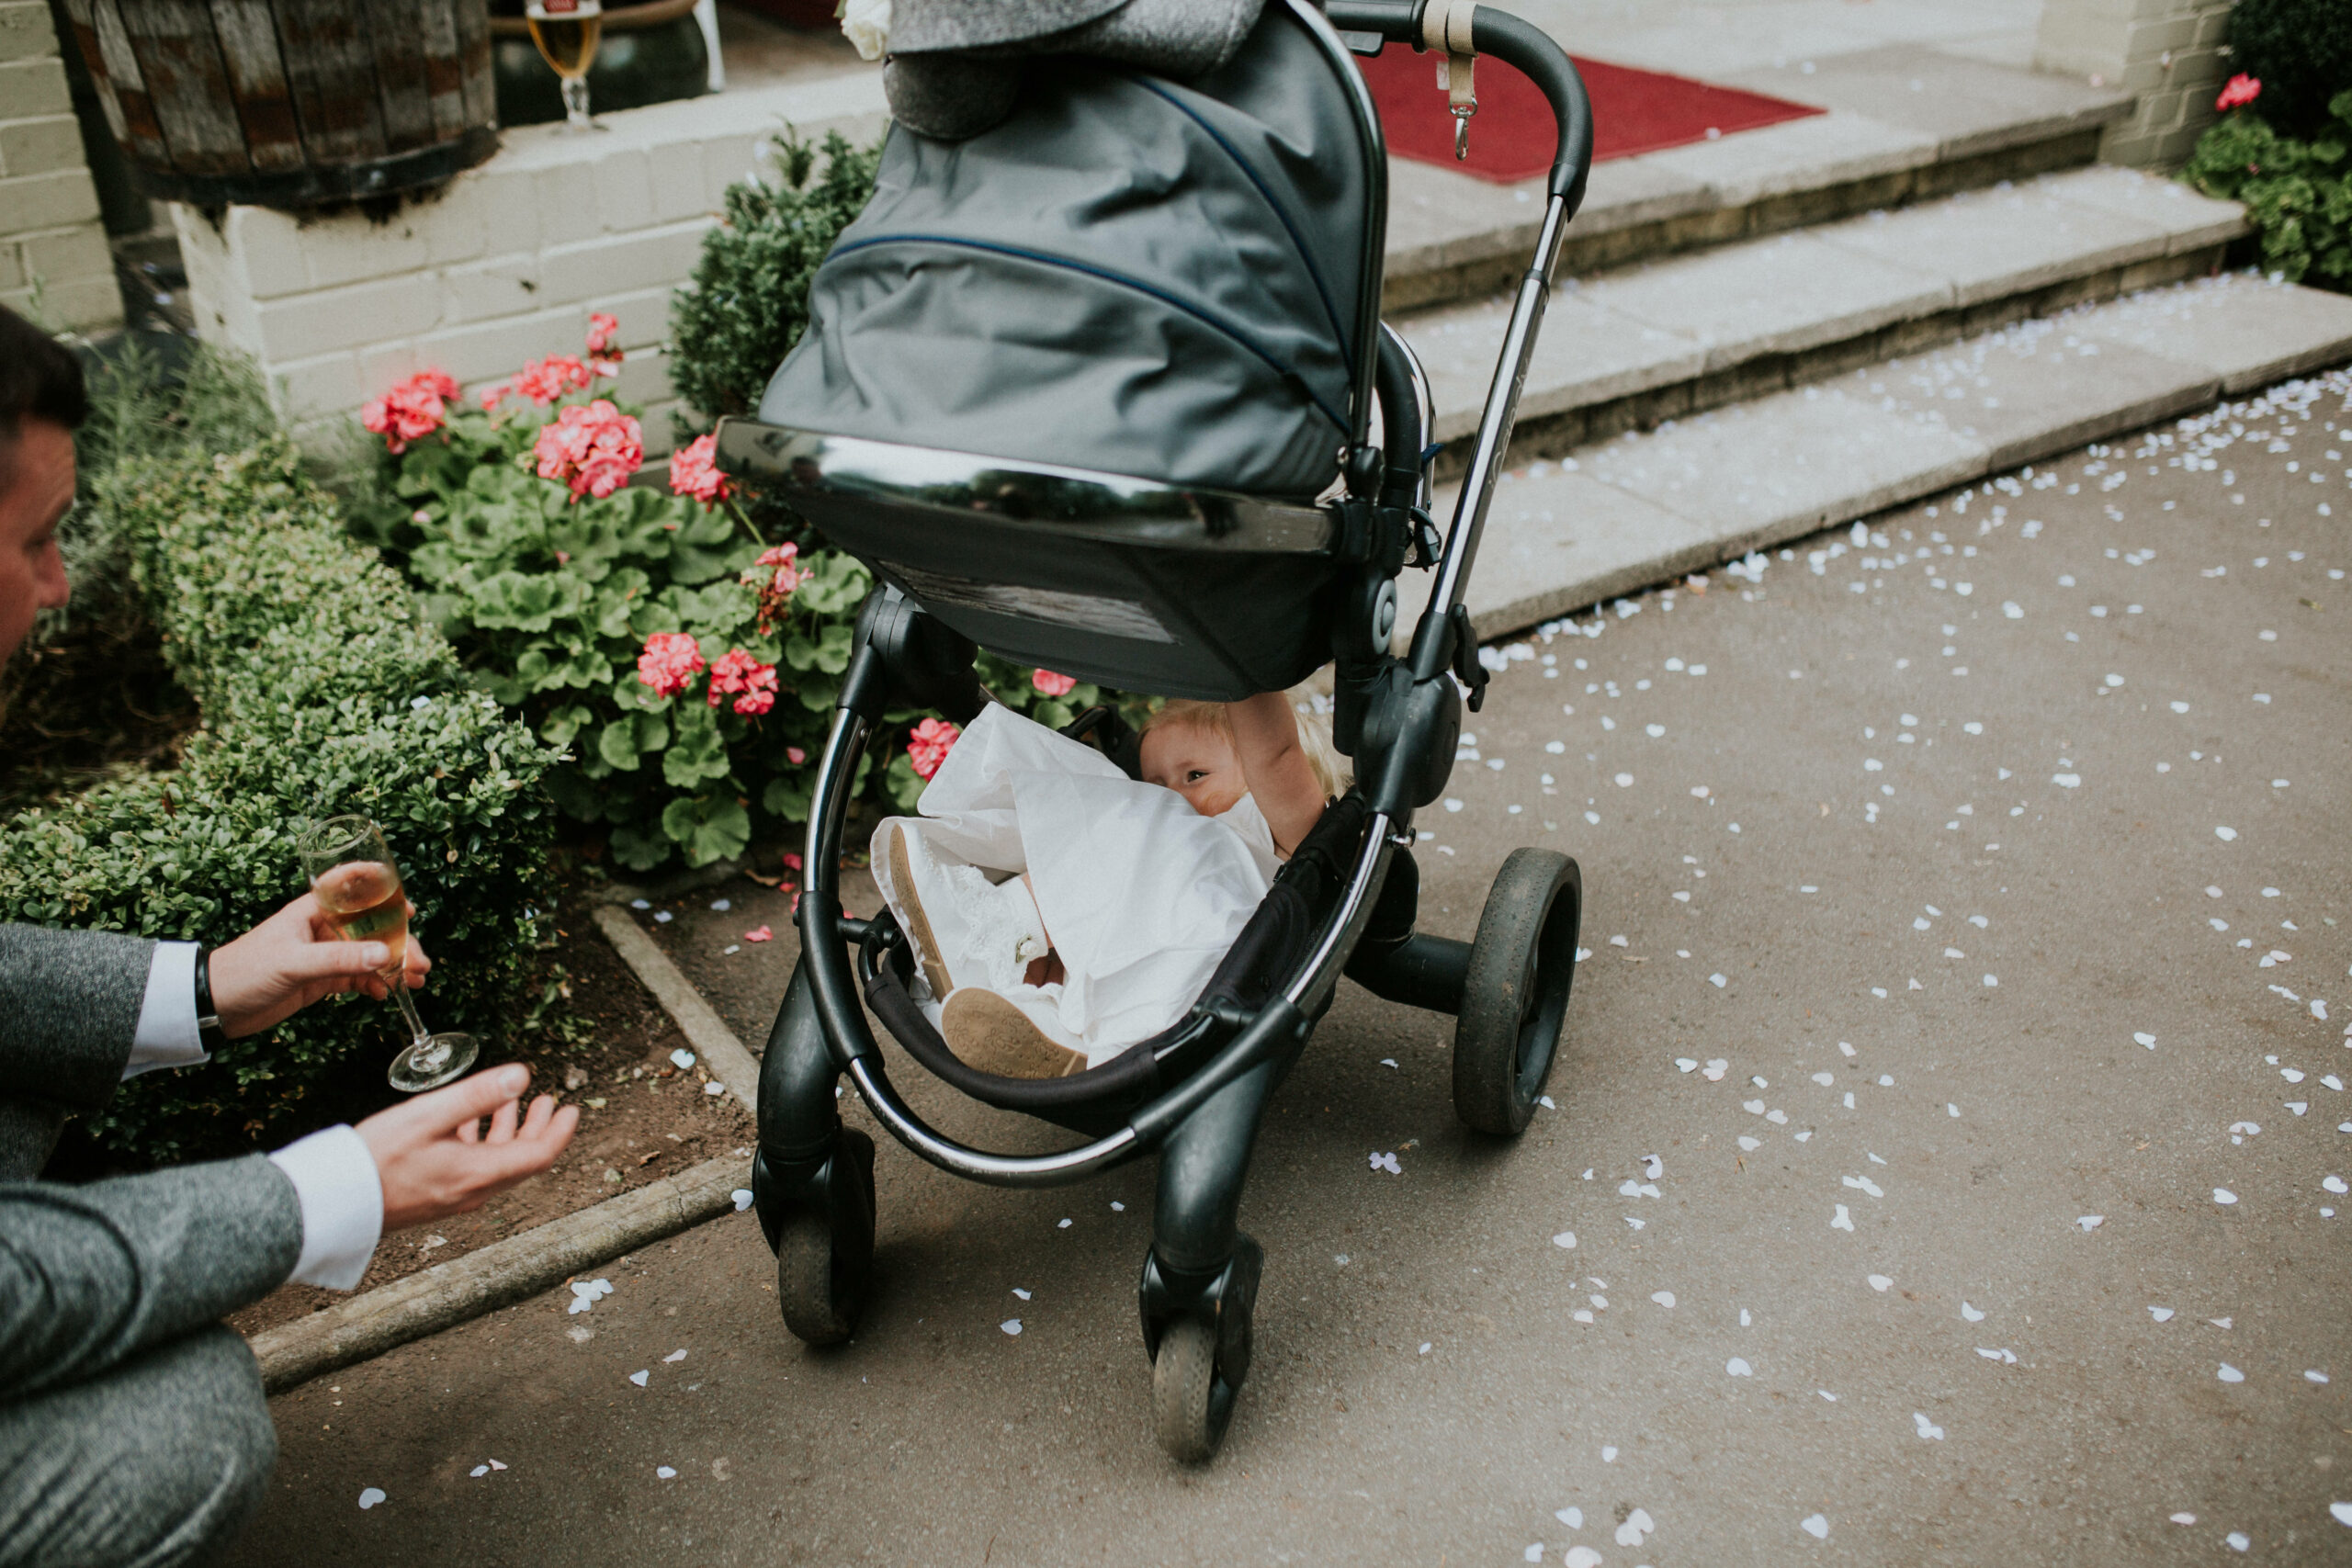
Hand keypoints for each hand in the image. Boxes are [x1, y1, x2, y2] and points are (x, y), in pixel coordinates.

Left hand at [207, 891, 432, 1037]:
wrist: (214, 1006)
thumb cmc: (244, 971)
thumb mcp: (293, 963)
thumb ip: (339, 959)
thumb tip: (385, 955)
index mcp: (311, 911)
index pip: (349, 888)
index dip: (380, 890)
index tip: (409, 903)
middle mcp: (321, 929)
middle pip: (371, 928)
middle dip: (400, 942)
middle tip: (421, 960)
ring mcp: (322, 955)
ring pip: (368, 955)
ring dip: (394, 966)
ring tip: (417, 979)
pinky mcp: (320, 980)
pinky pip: (357, 978)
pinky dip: (375, 984)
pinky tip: (386, 993)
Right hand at [356, 1064, 579, 1232]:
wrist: (333, 1203)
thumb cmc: (375, 1158)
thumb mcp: (428, 1116)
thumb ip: (477, 1094)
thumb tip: (522, 1075)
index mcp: (478, 1174)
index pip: (538, 1156)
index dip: (559, 1132)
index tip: (571, 1110)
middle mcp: (472, 1190)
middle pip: (521, 1160)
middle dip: (539, 1128)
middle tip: (550, 1103)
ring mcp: (453, 1196)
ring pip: (496, 1162)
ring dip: (509, 1130)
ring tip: (514, 1102)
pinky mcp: (435, 1195)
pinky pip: (472, 1167)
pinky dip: (481, 1140)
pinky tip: (467, 1120)